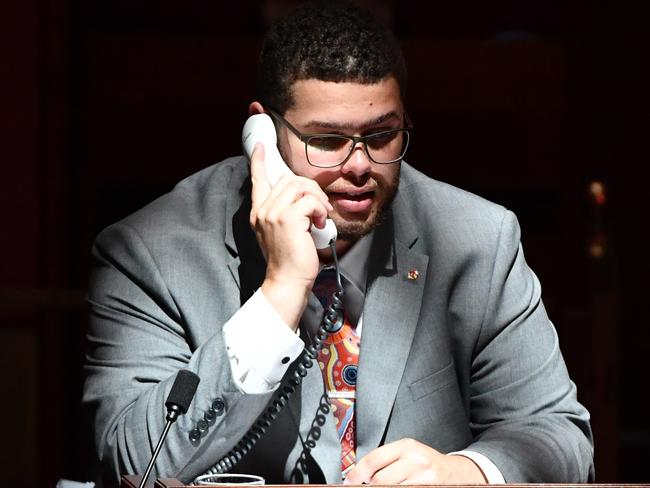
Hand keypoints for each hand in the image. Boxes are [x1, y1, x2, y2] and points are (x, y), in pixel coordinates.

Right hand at [249, 143, 332, 328]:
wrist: (287, 281)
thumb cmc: (290, 261)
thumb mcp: (282, 233)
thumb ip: (285, 214)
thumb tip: (304, 198)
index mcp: (258, 213)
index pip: (257, 180)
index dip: (258, 161)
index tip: (260, 147)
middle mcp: (262, 210)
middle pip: (288, 179)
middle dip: (309, 187)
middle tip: (320, 206)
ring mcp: (273, 214)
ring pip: (300, 186)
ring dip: (318, 198)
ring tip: (321, 215)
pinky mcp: (288, 219)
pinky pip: (311, 201)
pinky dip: (321, 210)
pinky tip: (321, 224)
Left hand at [344, 438, 486, 484]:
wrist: (460, 473)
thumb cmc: (428, 464)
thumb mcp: (409, 453)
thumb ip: (386, 460)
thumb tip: (359, 475)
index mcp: (407, 446)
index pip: (373, 460)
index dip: (357, 473)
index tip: (349, 481)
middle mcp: (416, 460)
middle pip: (380, 480)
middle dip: (371, 485)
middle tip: (369, 485)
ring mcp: (425, 478)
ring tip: (389, 485)